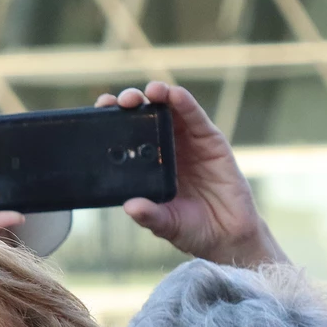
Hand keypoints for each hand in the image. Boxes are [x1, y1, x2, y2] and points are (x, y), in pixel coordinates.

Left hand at [94, 82, 286, 267]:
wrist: (228, 236)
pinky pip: (195, 117)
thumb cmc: (192, 229)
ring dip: (159, 95)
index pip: (127, 136)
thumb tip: (130, 207)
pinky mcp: (210, 141)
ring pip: (170, 110)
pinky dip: (185, 103)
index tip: (99, 111)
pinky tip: (175, 95)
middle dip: (132, 103)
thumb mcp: (166, 224)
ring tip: (150, 90)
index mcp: (149, 165)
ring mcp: (188, 142)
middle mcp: (166, 149)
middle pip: (145, 117)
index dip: (113, 121)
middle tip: (121, 101)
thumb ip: (150, 216)